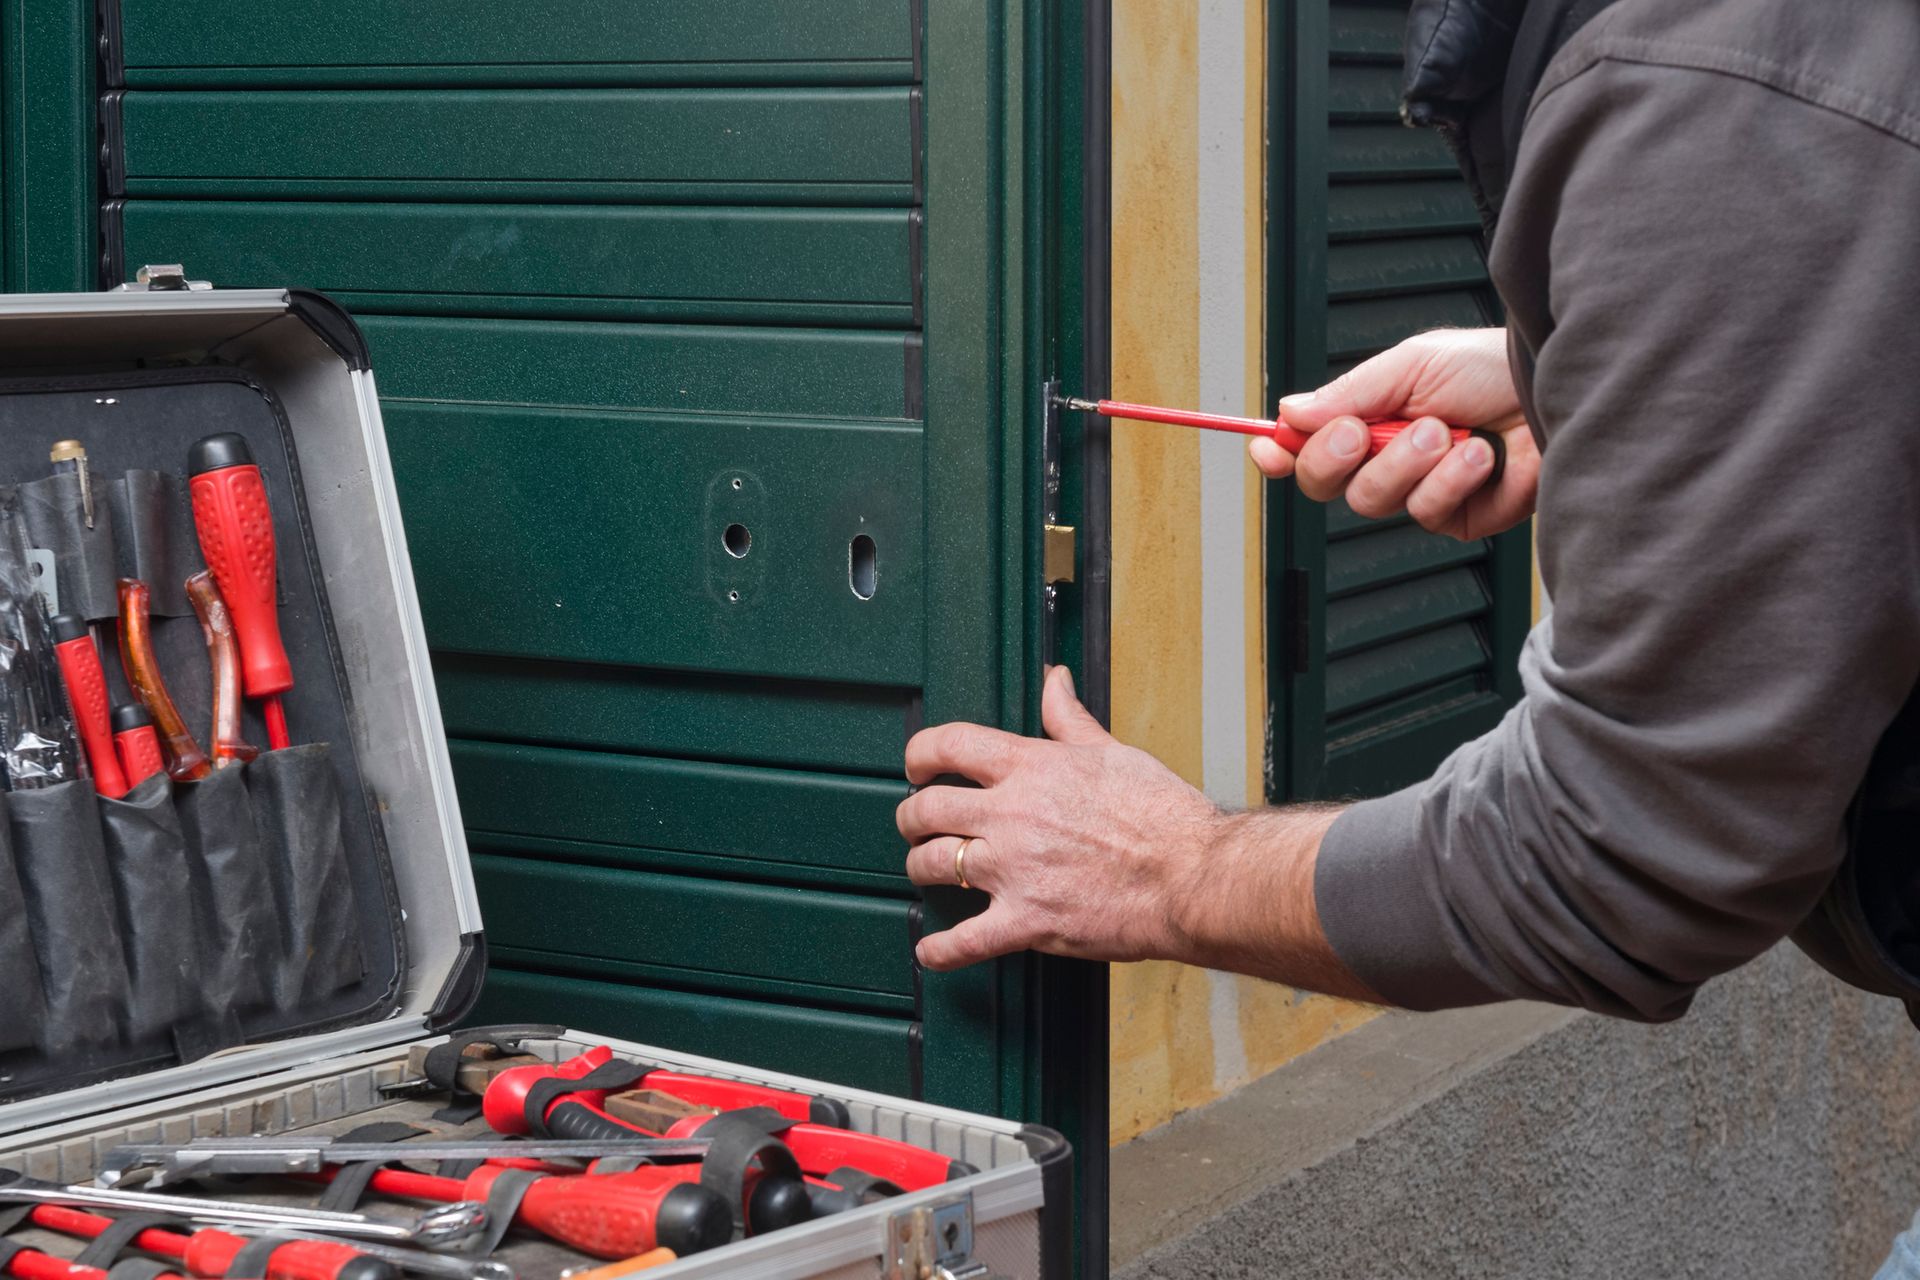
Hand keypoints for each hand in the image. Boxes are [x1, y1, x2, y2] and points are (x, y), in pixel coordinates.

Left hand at [897, 666, 1221, 969]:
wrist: (1193, 877)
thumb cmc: (1164, 818)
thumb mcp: (1112, 752)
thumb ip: (1070, 718)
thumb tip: (1055, 682)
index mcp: (1032, 768)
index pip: (949, 744)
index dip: (920, 754)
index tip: (917, 766)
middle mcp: (1013, 815)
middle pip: (927, 808)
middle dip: (911, 817)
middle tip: (915, 824)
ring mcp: (1014, 870)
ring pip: (933, 864)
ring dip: (920, 868)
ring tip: (926, 872)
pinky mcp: (1027, 921)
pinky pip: (965, 940)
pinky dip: (940, 949)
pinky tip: (931, 950)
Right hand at [1252, 327, 1539, 540]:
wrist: (1549, 393)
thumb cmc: (1489, 369)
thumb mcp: (1411, 365)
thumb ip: (1349, 393)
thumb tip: (1290, 411)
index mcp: (1368, 417)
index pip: (1306, 445)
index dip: (1280, 451)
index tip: (1267, 448)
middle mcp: (1386, 458)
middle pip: (1323, 483)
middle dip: (1334, 458)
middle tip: (1359, 433)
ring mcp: (1417, 491)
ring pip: (1371, 500)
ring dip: (1406, 462)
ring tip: (1446, 431)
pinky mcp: (1454, 517)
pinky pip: (1425, 511)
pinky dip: (1451, 479)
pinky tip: (1478, 454)